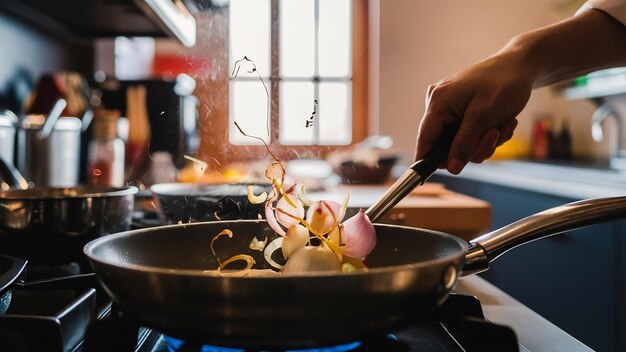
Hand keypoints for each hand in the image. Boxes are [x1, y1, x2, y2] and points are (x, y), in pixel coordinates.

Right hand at [415, 52, 533, 173]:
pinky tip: (501, 123)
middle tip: (494, 137)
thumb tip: (451, 168)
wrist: (521, 66)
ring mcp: (451, 110)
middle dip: (473, 147)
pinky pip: (469, 137)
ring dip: (485, 142)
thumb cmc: (503, 83)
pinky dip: (487, 135)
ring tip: (502, 126)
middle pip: (446, 146)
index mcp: (438, 102)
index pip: (425, 140)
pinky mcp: (462, 113)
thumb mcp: (484, 115)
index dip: (429, 160)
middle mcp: (440, 106)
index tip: (443, 173)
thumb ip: (465, 143)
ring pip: (461, 144)